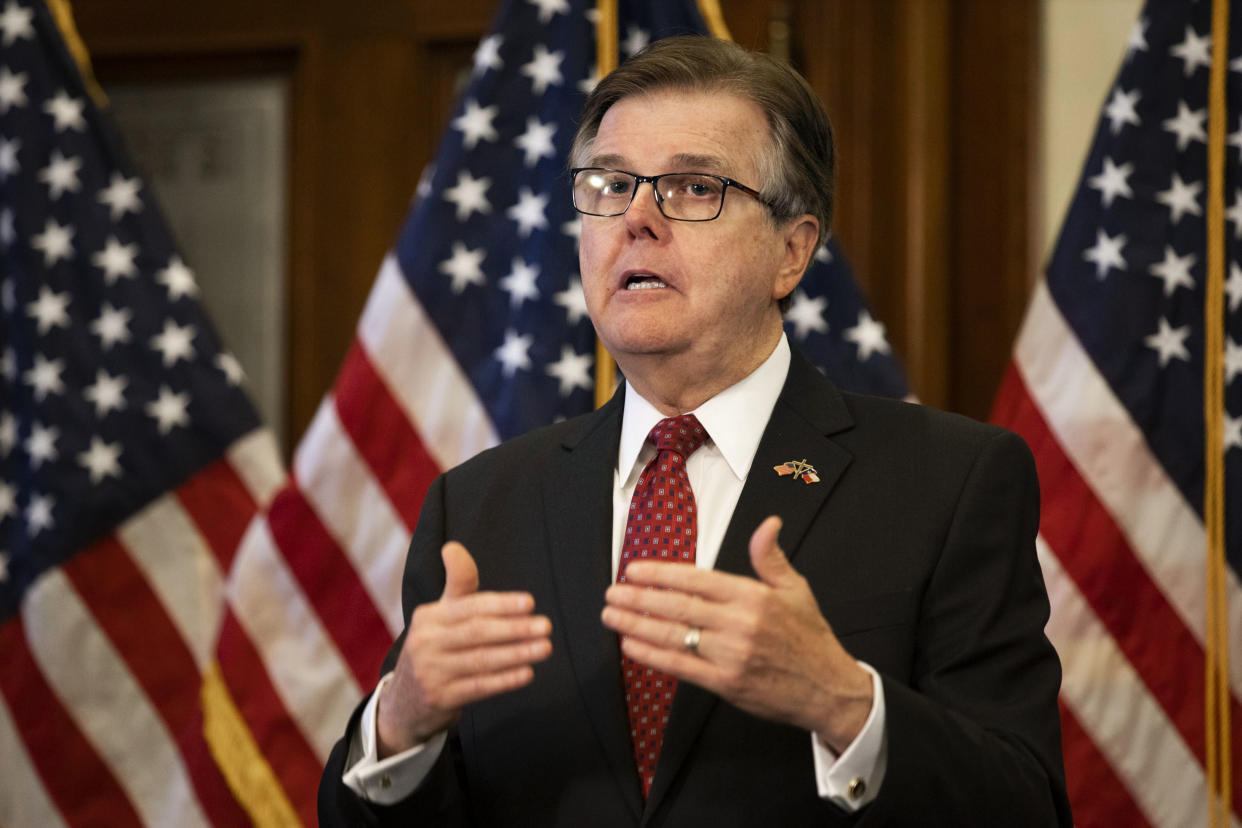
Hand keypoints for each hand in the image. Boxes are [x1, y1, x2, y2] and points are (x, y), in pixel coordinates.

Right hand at [377, 541, 552, 755]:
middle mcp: (426, 643)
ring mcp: (432, 673)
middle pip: (477, 632)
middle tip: (545, 626)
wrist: (404, 701)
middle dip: (514, 628)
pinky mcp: (440, 698)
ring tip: (545, 648)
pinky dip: (504, 680)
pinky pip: (478, 687)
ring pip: (481, 660)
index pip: (469, 607)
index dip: (500, 604)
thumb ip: (457, 584)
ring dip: (517, 654)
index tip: (529, 602)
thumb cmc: (434, 647)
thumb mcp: (440, 615)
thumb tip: (452, 547)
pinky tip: (527, 673)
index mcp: (428, 617)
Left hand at [600, 516, 872, 751]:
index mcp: (753, 596)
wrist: (828, 689)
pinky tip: (631, 645)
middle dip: (639, 598)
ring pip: (674, 637)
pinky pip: (680, 667)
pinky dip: (652, 656)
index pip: (697, 580)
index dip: (661, 574)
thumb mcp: (796, 589)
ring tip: (611, 616)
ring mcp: (730, 655)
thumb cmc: (809, 637)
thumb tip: (768, 523)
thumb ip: (770, 557)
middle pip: (678, 607)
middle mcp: (739, 624)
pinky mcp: (725, 684)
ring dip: (637, 626)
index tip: (634, 570)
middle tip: (611, 592)